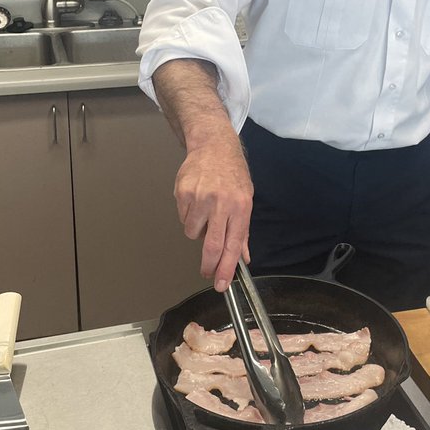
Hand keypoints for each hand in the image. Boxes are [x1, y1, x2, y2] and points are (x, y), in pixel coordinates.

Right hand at [173, 132, 253, 291]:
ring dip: (198, 230)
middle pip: (212, 246)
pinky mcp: (183, 193)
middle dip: (209, 265)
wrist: (213, 146)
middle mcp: (221, 203)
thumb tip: (243, 258)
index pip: (233, 245)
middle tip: (207, 273)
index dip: (226, 268)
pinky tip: (196, 201)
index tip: (221, 283)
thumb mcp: (246, 199)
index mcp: (240, 207)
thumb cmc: (232, 172)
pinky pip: (183, 218)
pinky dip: (189, 216)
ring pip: (193, 233)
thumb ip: (243, 231)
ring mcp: (200, 198)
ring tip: (205, 213)